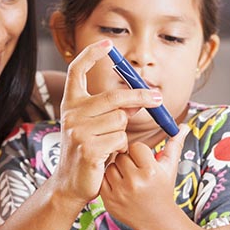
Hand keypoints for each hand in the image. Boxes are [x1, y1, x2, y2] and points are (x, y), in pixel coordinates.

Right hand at [53, 39, 162, 205]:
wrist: (70, 185)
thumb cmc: (87, 152)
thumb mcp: (96, 127)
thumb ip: (113, 110)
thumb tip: (139, 99)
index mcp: (71, 104)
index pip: (76, 71)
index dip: (91, 55)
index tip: (106, 45)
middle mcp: (71, 113)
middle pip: (114, 96)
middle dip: (141, 96)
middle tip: (159, 97)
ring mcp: (77, 131)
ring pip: (120, 120)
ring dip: (123, 133)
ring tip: (109, 145)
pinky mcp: (88, 148)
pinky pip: (120, 139)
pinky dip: (121, 148)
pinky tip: (108, 156)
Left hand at [101, 124, 188, 228]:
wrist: (156, 220)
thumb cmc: (163, 189)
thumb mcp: (170, 167)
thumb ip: (175, 144)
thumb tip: (183, 126)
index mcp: (151, 172)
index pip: (136, 147)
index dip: (140, 152)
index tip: (145, 161)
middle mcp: (135, 182)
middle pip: (122, 155)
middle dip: (128, 160)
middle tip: (136, 170)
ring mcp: (120, 192)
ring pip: (111, 165)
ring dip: (118, 169)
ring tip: (129, 178)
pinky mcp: (108, 200)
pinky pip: (103, 178)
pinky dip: (109, 179)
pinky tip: (120, 185)